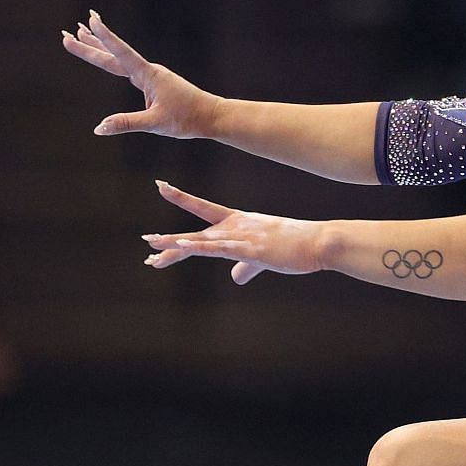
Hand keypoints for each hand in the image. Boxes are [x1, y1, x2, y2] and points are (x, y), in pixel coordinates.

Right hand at [61, 9, 221, 138]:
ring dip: (99, 47)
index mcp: (148, 75)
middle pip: (112, 55)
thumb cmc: (187, 119)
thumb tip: (99, 128)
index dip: (104, 37)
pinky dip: (114, 60)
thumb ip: (127, 123)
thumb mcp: (155, 123)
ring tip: (80, 34)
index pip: (120, 53)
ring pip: (118, 59)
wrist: (211, 116)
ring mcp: (150, 76)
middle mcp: (147, 71)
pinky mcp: (153, 83)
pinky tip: (109, 59)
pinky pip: (127, 68)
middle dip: (89, 44)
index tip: (90, 19)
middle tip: (66, 32)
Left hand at [141, 181, 324, 285]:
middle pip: (196, 234)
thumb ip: (246, 267)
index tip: (162, 187)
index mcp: (238, 222)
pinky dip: (199, 247)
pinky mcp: (249, 249)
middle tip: (147, 241)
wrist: (317, 241)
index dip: (182, 198)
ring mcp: (240, 237)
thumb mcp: (266, 258)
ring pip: (201, 242)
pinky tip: (182, 246)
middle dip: (170, 240)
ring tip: (154, 250)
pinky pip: (218, 249)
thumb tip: (235, 278)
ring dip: (176, 247)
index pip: (203, 208)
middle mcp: (234, 226)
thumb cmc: (296, 247)